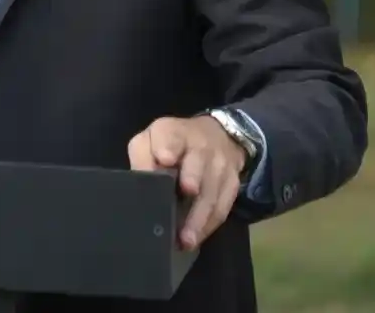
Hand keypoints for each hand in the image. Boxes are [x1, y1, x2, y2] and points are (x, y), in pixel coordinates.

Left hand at [128, 115, 247, 249]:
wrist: (217, 137)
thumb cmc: (172, 143)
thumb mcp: (150, 140)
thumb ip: (142, 157)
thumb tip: (141, 181)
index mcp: (174, 133)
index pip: (172, 137)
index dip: (169, 147)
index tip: (165, 159)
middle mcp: (200, 147)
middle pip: (197, 165)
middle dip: (192, 182)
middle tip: (181, 205)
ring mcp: (220, 165)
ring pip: (212, 192)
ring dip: (199, 219)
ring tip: (186, 241)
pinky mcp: (232, 183)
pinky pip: (223, 207)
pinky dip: (210, 225)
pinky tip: (197, 239)